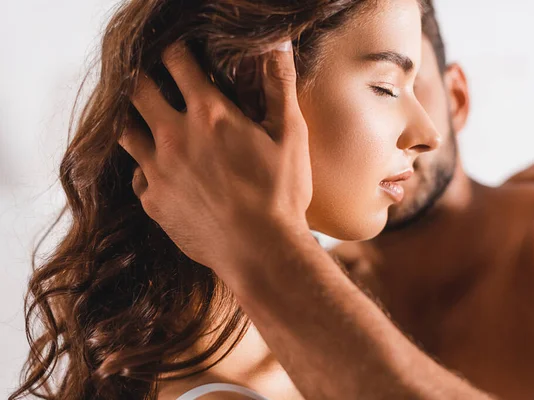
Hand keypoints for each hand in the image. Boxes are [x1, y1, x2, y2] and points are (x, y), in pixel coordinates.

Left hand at [119, 41, 312, 272]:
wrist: (260, 253)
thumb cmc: (280, 194)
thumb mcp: (290, 135)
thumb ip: (280, 86)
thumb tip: (276, 45)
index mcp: (209, 114)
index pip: (175, 61)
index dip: (176, 50)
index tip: (180, 53)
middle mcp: (174, 136)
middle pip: (137, 89)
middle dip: (145, 77)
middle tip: (157, 81)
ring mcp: (158, 171)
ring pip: (123, 130)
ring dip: (134, 118)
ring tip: (150, 121)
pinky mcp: (152, 201)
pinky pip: (136, 174)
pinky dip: (145, 166)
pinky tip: (162, 170)